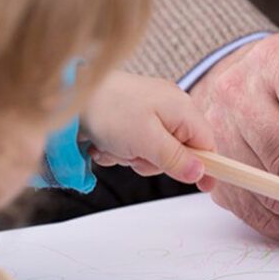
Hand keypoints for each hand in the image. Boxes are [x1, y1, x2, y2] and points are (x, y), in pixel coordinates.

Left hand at [81, 71, 216, 190]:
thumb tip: (200, 173)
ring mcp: (152, 111)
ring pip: (156, 152)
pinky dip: (122, 150)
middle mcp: (171, 107)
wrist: (70, 92)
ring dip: (135, 157)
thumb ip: (176, 159)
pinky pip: (138, 145)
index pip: (208, 143)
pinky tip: (107, 142)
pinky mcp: (134, 117)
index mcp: (182, 109)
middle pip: (181, 151)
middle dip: (156, 161)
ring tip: (116, 146)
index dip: (207, 166)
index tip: (205, 187)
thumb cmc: (109, 111)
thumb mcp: (147, 141)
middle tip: (135, 154)